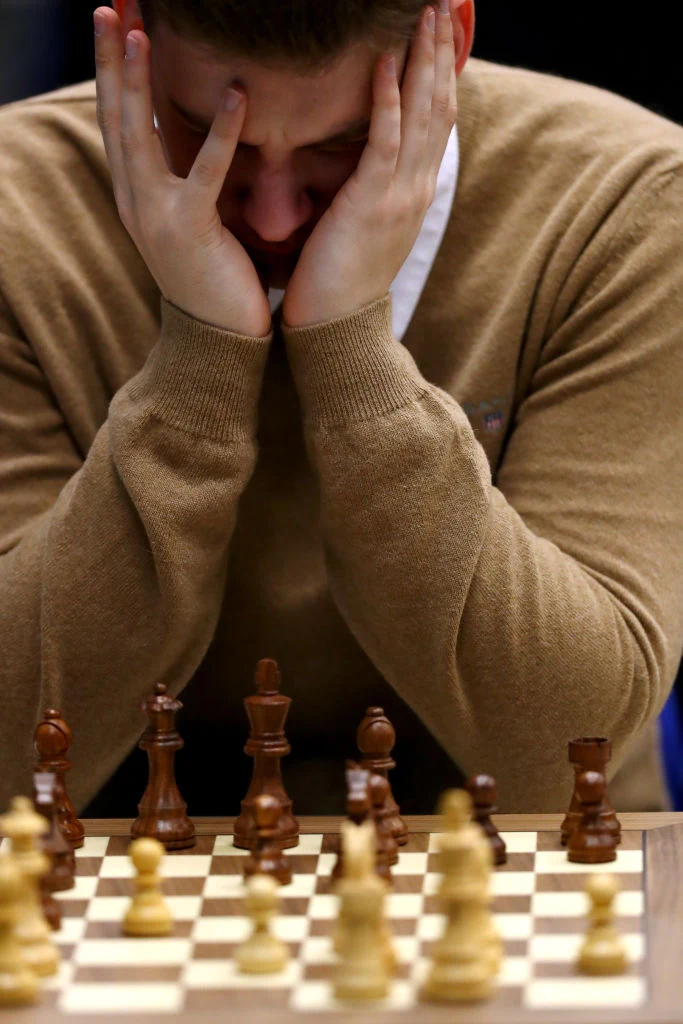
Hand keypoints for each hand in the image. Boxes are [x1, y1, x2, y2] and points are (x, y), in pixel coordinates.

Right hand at [94, 8, 271, 337]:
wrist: (218, 341)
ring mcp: (157, 217)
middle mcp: (136, 203)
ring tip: (140, 32)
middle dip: (109, 60)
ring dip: (136, 81)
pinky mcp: (190, 231)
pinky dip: (219, 132)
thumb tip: (192, 144)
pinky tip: (234, 94)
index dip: (110, 72)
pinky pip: (205, 173)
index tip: (114, 24)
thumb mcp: (190, 223)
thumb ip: (184, 182)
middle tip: (108, 7)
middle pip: (115, 117)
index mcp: (136, 198)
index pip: (117, 122)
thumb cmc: (215, 280)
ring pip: (139, 136)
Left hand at [281, 0, 457, 328]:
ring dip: (423, 59)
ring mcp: (400, 195)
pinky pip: (385, 141)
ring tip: (424, 14)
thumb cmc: (339, 281)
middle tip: (442, 3)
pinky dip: (388, 98)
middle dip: (440, 50)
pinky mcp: (371, 204)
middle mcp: (417, 188)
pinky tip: (385, 61)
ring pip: (421, 114)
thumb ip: (372, 188)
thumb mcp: (365, 226)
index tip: (440, 30)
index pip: (437, 119)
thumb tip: (367, 161)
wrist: (337, 331)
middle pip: (439, 105)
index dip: (441, 71)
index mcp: (415, 192)